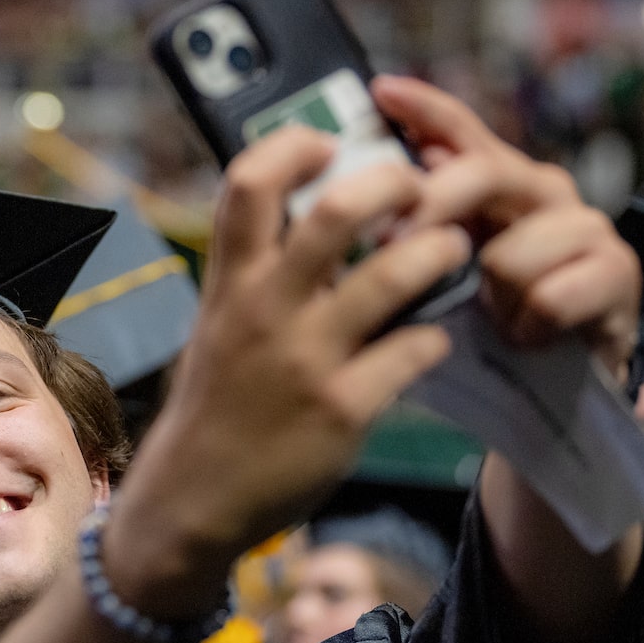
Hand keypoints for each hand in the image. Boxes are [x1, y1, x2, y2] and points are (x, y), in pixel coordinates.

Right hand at [105, 123, 469, 613]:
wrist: (193, 498)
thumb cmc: (213, 405)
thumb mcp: (216, 327)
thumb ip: (255, 275)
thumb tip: (311, 218)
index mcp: (228, 283)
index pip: (250, 182)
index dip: (296, 144)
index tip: (331, 144)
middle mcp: (265, 310)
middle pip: (339, 210)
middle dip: (395, 182)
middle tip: (420, 188)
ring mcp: (306, 359)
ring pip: (399, 272)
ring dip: (441, 251)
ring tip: (451, 251)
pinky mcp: (343, 408)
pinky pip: (416, 349)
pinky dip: (436, 335)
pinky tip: (431, 340)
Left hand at [373, 74, 640, 382]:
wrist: (559, 375)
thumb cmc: (490, 319)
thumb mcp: (442, 273)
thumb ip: (413, 230)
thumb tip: (363, 195)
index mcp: (498, 183)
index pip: (461, 131)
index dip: (423, 109)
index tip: (380, 91)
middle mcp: (543, 191)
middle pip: (481, 174)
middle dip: (428, 210)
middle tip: (388, 248)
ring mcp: (585, 227)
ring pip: (507, 254)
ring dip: (491, 299)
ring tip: (494, 316)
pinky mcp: (617, 271)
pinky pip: (548, 296)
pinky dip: (527, 327)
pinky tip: (528, 335)